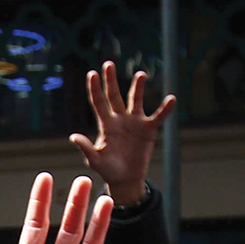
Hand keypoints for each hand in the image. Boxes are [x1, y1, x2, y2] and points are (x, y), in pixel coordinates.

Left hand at [68, 62, 175, 207]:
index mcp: (105, 124)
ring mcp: (134, 122)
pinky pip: (158, 116)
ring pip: (135, 100)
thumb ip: (86, 147)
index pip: (98, 102)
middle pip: (114, 96)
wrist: (125, 180)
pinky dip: (165, 109)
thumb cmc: (108, 170)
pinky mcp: (148, 129)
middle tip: (108, 63)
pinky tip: (171, 99)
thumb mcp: (95, 160)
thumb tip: (73, 136)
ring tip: (140, 75)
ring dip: (137, 88)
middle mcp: (119, 119)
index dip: (95, 88)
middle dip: (111, 80)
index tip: (92, 73)